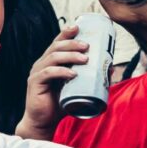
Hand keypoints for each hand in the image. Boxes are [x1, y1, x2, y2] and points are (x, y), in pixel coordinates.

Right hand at [17, 25, 86, 139]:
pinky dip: (61, 72)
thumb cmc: (60, 103)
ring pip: (52, 57)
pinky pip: (48, 73)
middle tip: (87, 46)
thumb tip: (112, 68)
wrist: (44, 121)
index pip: (57, 42)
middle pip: (56, 47)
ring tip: (84, 59)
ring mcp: (37, 73)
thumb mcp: (78, 88)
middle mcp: (42, 63)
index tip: (78, 26)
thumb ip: (91, 77)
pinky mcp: (34, 83)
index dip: (66, 32)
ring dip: (69, 56)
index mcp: (50, 61)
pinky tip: (72, 74)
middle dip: (72, 43)